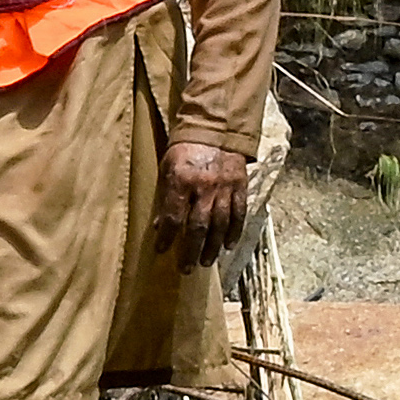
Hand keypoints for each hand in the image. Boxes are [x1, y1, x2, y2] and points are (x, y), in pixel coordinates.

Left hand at [158, 138, 251, 254]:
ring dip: (213, 246)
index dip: (166, 237)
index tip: (161, 251)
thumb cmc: (184, 151)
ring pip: (220, 224)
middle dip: (191, 250)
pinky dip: (234, 232)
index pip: (173, 216)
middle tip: (186, 269)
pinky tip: (229, 246)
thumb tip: (158, 226)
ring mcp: (225, 188)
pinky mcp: (241, 186)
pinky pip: (239, 214)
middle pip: (198, 226)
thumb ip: (164, 197)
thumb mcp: (166, 169)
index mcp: (182, 181)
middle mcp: (204, 187)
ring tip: (205, 262)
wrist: (214, 130)